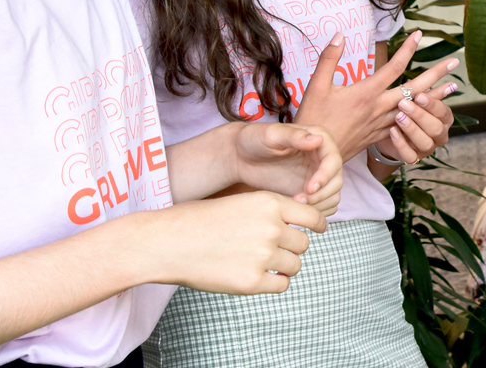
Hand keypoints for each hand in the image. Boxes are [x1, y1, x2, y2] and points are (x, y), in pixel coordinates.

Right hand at [141, 191, 324, 294]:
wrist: (167, 242)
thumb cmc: (199, 221)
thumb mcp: (240, 201)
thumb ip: (270, 212)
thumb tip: (300, 226)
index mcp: (270, 204)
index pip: (312, 216)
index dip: (317, 225)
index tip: (317, 231)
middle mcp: (272, 228)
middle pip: (304, 243)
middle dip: (292, 247)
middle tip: (271, 250)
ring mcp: (263, 255)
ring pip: (295, 265)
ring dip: (283, 266)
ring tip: (259, 262)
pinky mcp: (252, 281)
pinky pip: (281, 285)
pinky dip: (274, 282)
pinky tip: (257, 276)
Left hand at [230, 122, 344, 215]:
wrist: (241, 156)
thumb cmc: (254, 140)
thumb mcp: (271, 135)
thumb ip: (294, 136)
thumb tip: (319, 140)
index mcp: (319, 139)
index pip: (334, 161)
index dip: (325, 177)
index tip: (309, 189)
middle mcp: (323, 157)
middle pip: (337, 181)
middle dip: (321, 195)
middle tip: (298, 200)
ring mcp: (317, 175)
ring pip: (333, 196)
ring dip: (319, 205)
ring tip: (294, 204)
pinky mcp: (310, 190)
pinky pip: (323, 205)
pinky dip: (314, 212)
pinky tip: (295, 209)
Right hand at [297, 32, 460, 158]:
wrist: (314, 156)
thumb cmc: (313, 119)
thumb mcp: (316, 86)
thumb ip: (329, 59)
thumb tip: (340, 34)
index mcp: (366, 93)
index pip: (393, 67)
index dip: (408, 49)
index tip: (420, 34)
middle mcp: (379, 108)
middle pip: (414, 88)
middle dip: (436, 74)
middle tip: (455, 61)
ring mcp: (381, 123)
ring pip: (414, 108)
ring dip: (434, 97)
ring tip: (452, 87)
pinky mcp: (378, 135)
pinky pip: (405, 124)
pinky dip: (418, 116)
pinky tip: (428, 113)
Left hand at [376, 79, 456, 164]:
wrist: (387, 130)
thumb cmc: (405, 108)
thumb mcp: (416, 98)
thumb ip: (431, 91)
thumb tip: (451, 77)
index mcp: (444, 119)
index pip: (444, 113)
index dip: (432, 105)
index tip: (418, 95)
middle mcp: (439, 135)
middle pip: (436, 129)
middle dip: (420, 116)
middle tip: (404, 104)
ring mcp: (427, 148)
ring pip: (425, 143)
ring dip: (411, 129)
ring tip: (398, 117)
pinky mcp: (413, 158)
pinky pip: (409, 156)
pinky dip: (401, 143)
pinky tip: (392, 131)